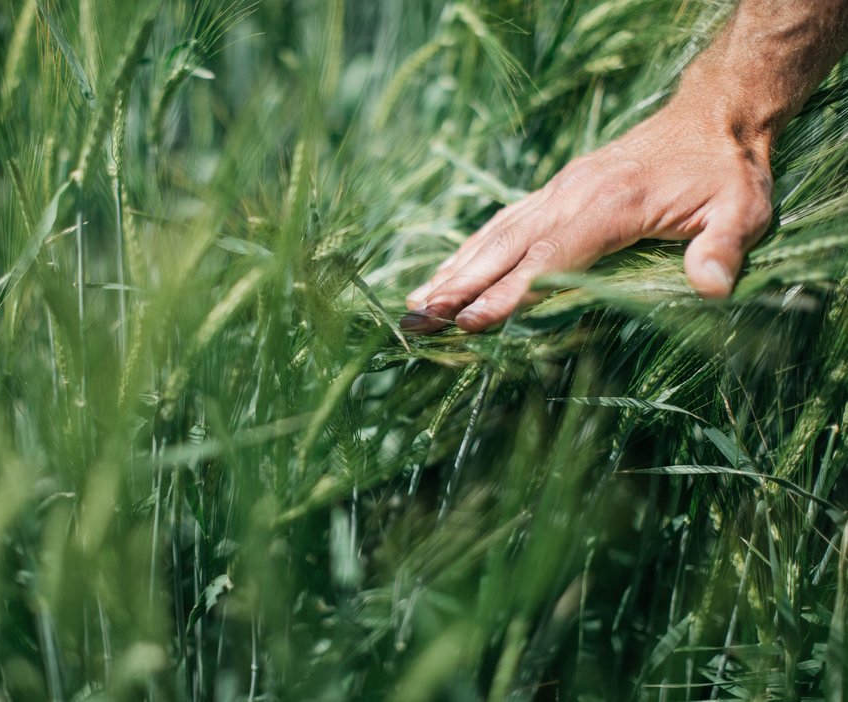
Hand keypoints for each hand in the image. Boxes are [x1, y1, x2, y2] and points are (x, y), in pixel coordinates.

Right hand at [402, 103, 773, 333]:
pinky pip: (504, 223)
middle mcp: (572, 194)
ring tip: (414, 306)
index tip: (470, 323)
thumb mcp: (744, 209)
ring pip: (495, 234)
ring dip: (452, 271)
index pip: (550, 257)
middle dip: (458, 287)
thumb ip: (723, 247)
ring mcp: (559, 190)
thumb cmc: (727, 171)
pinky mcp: (557, 191)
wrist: (714, 116)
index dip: (509, 292)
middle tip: (416, 322)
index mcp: (610, 205)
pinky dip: (470, 250)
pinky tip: (447, 272)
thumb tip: (712, 289)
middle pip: (504, 247)